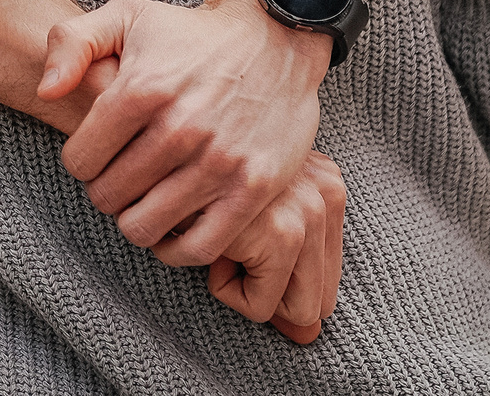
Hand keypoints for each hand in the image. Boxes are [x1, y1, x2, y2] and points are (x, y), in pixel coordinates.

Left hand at [39, 0, 330, 266]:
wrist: (273, 38)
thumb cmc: (189, 33)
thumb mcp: (124, 16)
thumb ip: (69, 44)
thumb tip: (45, 93)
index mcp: (140, 89)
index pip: (79, 161)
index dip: (81, 162)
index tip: (98, 154)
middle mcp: (179, 128)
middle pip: (109, 197)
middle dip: (107, 191)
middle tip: (123, 178)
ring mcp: (219, 161)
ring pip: (146, 227)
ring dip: (137, 219)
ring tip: (146, 199)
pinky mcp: (253, 187)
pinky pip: (199, 247)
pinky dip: (178, 248)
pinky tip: (176, 224)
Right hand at [207, 150, 345, 343]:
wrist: (161, 150)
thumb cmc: (203, 181)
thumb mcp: (257, 215)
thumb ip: (291, 267)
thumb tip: (307, 339)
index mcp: (326, 185)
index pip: (328, 278)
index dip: (285, 283)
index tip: (250, 254)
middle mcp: (325, 196)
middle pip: (320, 302)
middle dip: (274, 293)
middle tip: (237, 255)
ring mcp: (307, 214)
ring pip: (295, 310)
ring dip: (248, 287)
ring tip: (221, 246)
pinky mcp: (279, 235)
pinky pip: (259, 305)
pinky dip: (223, 287)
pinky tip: (208, 245)